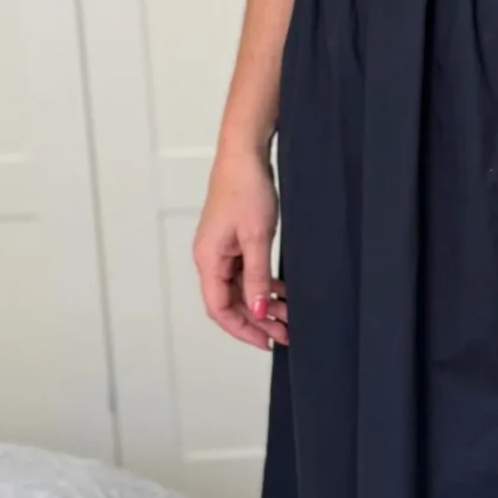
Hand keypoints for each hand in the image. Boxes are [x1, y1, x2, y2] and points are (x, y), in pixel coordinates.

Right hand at [194, 146, 286, 348]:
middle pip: (231, 302)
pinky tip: (283, 292)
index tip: (267, 342)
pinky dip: (263, 284)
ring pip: (240, 289)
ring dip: (263, 304)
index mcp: (208, 260)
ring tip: (288, 316)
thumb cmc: (245, 188)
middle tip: (285, 334)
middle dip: (257, 321)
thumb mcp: (257, 237)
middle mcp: (210, 258)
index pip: (220, 309)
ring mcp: (221, 250)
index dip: (242, 330)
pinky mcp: (233, 241)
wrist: (245, 155)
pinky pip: (246, 273)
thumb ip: (257, 277)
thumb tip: (257, 312)